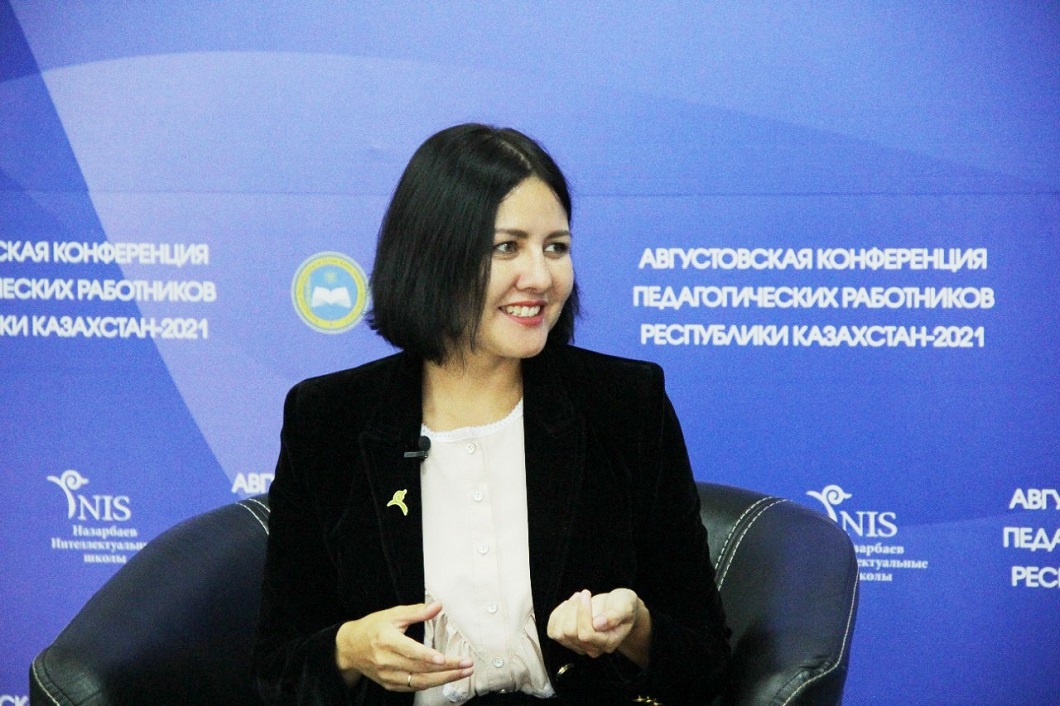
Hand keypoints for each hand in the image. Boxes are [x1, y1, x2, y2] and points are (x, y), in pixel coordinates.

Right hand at [335, 602, 472, 690]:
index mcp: (386, 640)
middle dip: (446, 668)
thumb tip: (438, 606)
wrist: (350, 648)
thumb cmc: (373, 627)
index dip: (427, 656)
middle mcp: (386, 661)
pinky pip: (413, 687)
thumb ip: (417, 611)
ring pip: (419, 681)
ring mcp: (388, 676)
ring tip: (463, 673)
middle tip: (467, 664)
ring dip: (444, 679)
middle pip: (419, 668)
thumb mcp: (392, 614)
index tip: (443, 658)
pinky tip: (446, 678)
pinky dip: (431, 684)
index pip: (409, 651)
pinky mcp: (390, 685)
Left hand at [546, 588, 650, 666]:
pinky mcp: (569, 639)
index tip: (586, 593)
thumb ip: (615, 615)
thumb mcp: (625, 606)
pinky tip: (567, 605)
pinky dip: (556, 616)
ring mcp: (579, 646)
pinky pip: (553, 632)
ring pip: (559, 634)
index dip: (582, 613)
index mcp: (608, 643)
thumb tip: (598, 624)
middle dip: (573, 609)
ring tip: (577, 598)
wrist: (619, 608)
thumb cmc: (623, 606)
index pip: (586, 634)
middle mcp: (593, 648)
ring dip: (565, 612)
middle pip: (570, 633)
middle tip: (584, 594)